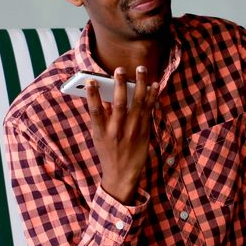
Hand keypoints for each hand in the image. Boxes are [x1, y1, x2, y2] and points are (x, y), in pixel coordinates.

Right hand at [87, 66, 159, 203]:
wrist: (122, 175)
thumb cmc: (108, 153)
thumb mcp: (99, 137)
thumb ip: (102, 117)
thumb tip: (105, 94)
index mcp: (101, 132)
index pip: (95, 111)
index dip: (92, 95)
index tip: (91, 80)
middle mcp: (116, 131)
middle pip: (118, 104)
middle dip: (119, 85)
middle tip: (120, 70)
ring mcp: (132, 131)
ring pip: (137, 104)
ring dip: (140, 85)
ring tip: (141, 69)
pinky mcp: (144, 132)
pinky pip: (149, 110)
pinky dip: (152, 96)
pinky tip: (154, 85)